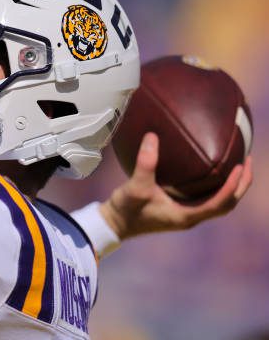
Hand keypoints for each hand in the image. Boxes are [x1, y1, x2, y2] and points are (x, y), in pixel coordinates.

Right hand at [100, 132, 252, 239]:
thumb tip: (152, 136)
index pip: (220, 202)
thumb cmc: (125, 210)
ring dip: (231, 186)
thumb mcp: (135, 187)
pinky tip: (209, 170)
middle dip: (240, 185)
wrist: (113, 224)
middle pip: (226, 204)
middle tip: (246, 161)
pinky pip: (205, 198)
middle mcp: (190, 217)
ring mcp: (185, 214)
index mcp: (186, 216)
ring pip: (218, 202)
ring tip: (236, 164)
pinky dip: (215, 186)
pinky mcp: (178, 210)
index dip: (233, 185)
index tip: (241, 165)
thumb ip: (145, 163)